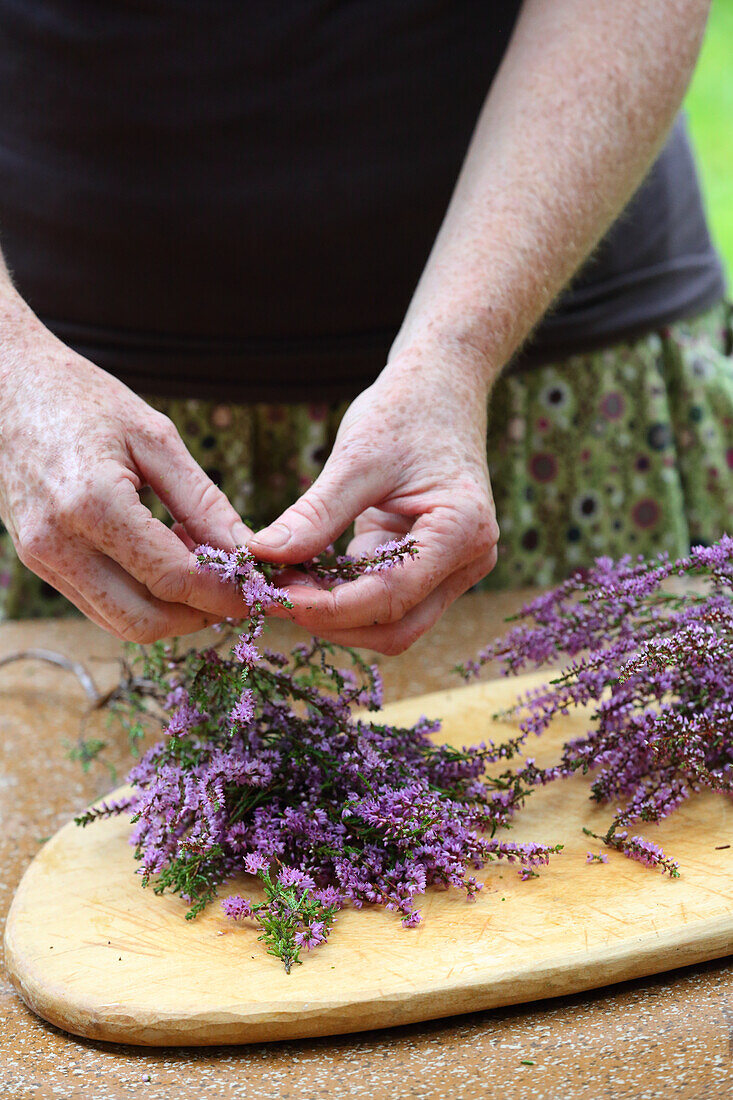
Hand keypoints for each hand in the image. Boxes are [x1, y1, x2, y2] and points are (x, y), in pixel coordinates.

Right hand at [0, 301, 251, 639]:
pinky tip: (165, 560)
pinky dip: (140, 596)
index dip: (223, 593)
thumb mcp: (156, 439)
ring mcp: (41, 558)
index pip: (172, 578)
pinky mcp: (37, 562)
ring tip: (200, 568)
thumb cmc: (85, 400)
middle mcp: (57, 543)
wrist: (9, 387)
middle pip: (144, 621)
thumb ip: (204, 502)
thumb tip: (248, 553)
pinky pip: (98, 603)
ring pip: (119, 622)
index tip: (257, 590)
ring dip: (169, 610)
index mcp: (92, 504)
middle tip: (232, 589)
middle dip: (197, 615)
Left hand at [248, 345, 499, 653]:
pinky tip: (304, 574)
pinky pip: (386, 598)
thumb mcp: (356, 459)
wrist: (441, 385)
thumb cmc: (405, 411)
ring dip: (336, 614)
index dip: (328, 608)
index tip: (272, 597)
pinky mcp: (432, 565)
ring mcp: (454, 567)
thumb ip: (314, 514)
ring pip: (392, 622)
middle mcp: (469, 560)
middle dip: (332, 621)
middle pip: (397, 627)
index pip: (391, 597)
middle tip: (271, 596)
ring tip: (284, 583)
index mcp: (462, 531)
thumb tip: (261, 555)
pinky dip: (345, 594)